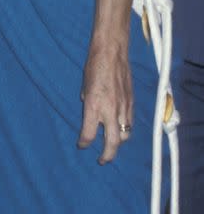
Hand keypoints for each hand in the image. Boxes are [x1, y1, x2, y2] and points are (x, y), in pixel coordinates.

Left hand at [78, 41, 133, 163]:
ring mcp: (123, 107)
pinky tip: (120, 130)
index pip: (89, 134)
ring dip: (118, 143)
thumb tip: (90, 113)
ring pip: (124, 134)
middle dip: (107, 155)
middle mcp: (110, 110)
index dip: (84, 143)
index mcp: (94, 106)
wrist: (112, 52)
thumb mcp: (84, 87)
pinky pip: (129, 122)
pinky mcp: (132, 102)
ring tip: (111, 147)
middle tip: (101, 160)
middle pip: (112, 142)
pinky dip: (125, 129)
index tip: (81, 145)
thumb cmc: (94, 66)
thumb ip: (88, 103)